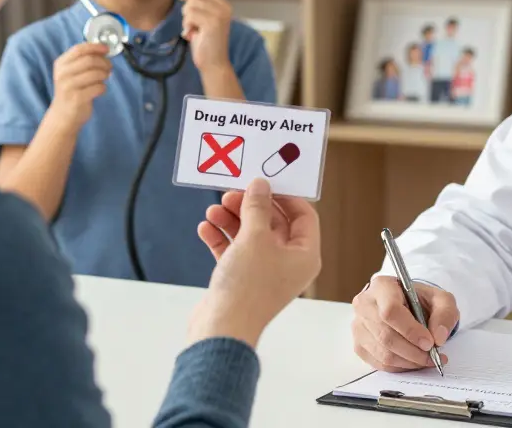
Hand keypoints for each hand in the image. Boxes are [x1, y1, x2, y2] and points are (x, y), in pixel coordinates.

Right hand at [49, 43, 111, 128]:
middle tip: (109, 67)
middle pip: (89, 60)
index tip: (106, 49)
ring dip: (105, 75)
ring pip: (96, 74)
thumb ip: (83, 60)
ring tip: (105, 78)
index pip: (79, 49)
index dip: (95, 47)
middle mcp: (62, 74)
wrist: (63, 115)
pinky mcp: (77, 99)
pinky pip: (99, 88)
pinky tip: (99, 90)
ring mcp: (69, 87)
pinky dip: (103, 88)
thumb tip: (102, 50)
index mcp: (61, 64)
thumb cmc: (71, 90)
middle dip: (104, 62)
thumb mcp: (71, 73)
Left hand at [178, 0, 232, 73]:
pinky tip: (191, 34)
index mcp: (224, 5)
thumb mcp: (204, 19)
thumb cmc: (206, 42)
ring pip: (192, 4)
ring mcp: (220, 15)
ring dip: (186, 17)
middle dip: (187, 3)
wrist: (214, 63)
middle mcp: (225, 7)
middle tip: (188, 18)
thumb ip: (200, 5)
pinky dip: (186, 24)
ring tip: (192, 29)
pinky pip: (190, 15)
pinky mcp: (213, 24)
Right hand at [191, 179, 320, 346]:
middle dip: (251, 206)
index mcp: (305, 255)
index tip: (265, 181)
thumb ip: (257, 207)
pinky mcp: (241, 280)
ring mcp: (265, 273)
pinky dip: (221, 239)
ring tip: (213, 210)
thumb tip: (260, 185)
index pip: (305, 216)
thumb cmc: (247, 286)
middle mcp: (288, 264)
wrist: (221, 330)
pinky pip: (234, 252)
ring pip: (251, 236)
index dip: (286, 196)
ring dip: (232, 220)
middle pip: (274, 224)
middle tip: (231, 193)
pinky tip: (206, 228)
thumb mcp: (254, 237)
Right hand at [350, 276, 458, 371]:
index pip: (390, 311)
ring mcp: (359, 326)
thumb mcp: (441, 299)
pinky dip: (401, 367)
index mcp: (382, 286)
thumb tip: (438, 337)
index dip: (410, 331)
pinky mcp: (359, 344)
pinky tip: (414, 361)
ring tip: (427, 360)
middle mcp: (365, 304)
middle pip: (386, 336)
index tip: (429, 342)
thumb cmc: (420, 300)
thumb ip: (445, 314)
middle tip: (433, 356)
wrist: (406, 305)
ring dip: (409, 362)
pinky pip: (380, 363)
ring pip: (383, 353)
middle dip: (413, 351)